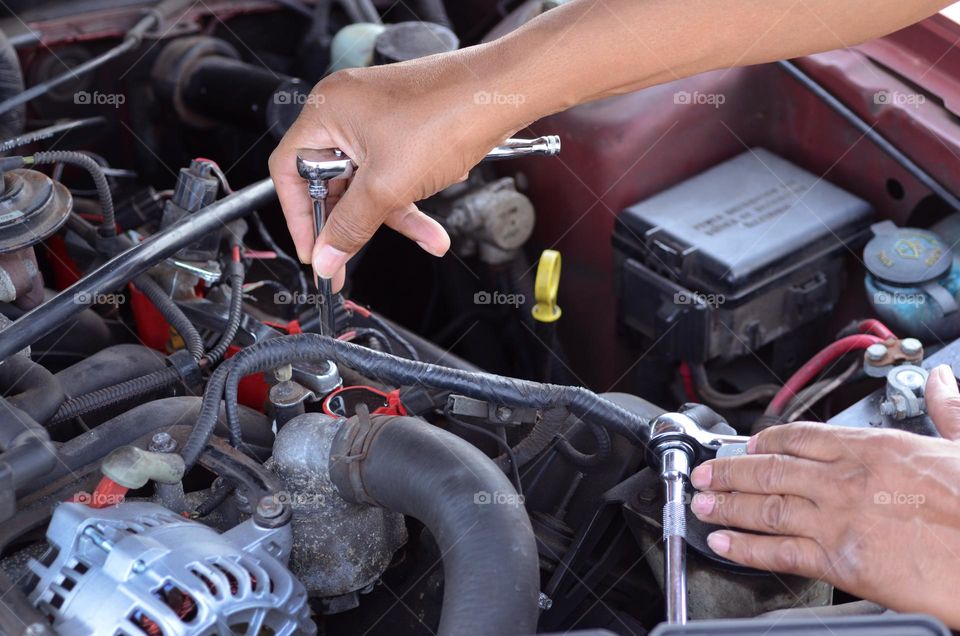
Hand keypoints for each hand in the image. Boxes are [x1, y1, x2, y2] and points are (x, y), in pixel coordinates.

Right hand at [269, 59, 527, 289]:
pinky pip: (394, 173)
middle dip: (353, 221)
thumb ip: (351, 225)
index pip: (290, 171)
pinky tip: (433, 225)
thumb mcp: (388, 185)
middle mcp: (348, 111)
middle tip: (352, 256)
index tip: (316, 251)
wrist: (502, 93)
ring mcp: (378, 119)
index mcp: (328, 111)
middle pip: (331, 180)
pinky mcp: (405, 129)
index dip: (299, 217)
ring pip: (369, 182)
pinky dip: (411, 199)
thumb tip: (328, 256)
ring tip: (425, 238)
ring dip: (395, 215)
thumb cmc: (447, 114)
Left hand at [689, 364, 959, 627]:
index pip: (802, 437)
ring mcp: (839, 520)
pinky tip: (724, 542)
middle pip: (771, 469)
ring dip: (727, 503)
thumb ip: (946, 410)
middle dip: (730, 470)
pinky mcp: (841, 562)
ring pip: (767, 506)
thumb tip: (943, 381)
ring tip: (701, 501)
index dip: (766, 441)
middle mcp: (847, 479)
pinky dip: (746, 547)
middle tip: (703, 471)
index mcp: (874, 447)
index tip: (747, 444)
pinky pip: (781, 552)